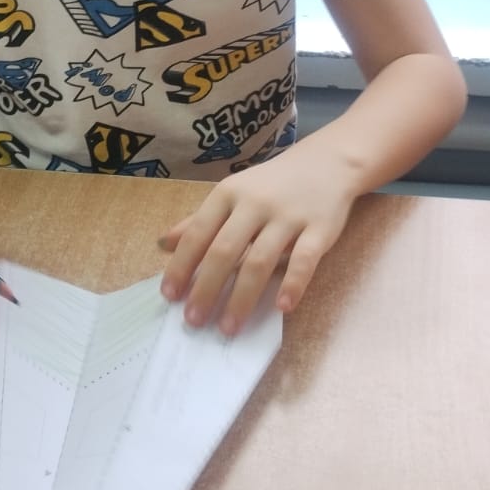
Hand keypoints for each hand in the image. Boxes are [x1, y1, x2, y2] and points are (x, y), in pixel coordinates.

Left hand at [158, 145, 356, 335]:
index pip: (198, 233)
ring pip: (260, 260)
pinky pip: (304, 259)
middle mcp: (255, 204)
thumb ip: (199, 220)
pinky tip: (282, 307)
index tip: (170, 296)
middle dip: (206, 288)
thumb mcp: (232, 194)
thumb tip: (163, 244)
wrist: (327, 162)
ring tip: (229, 327)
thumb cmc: (271, 185)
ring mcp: (288, 216)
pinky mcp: (319, 228)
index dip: (182, 265)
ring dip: (242, 297)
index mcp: (228, 194)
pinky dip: (293, 284)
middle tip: (194, 321)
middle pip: (225, 250)